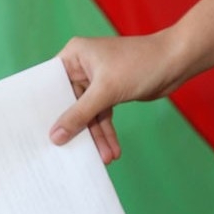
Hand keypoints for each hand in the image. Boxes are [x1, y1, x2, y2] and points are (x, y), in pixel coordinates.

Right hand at [49, 31, 186, 163]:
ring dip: (96, 136)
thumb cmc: (140, 64)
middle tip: (70, 152)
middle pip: (70, 104)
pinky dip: (107, 133)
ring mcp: (95, 81)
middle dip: (76, 129)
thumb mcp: (106, 92)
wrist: (176, 61)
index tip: (37, 133)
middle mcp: (81, 67)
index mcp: (73, 55)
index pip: (51, 85)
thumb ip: (79, 115)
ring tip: (104, 157)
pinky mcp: (110, 92)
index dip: (45, 109)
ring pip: (88, 114)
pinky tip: (112, 150)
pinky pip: (102, 116)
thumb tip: (56, 136)